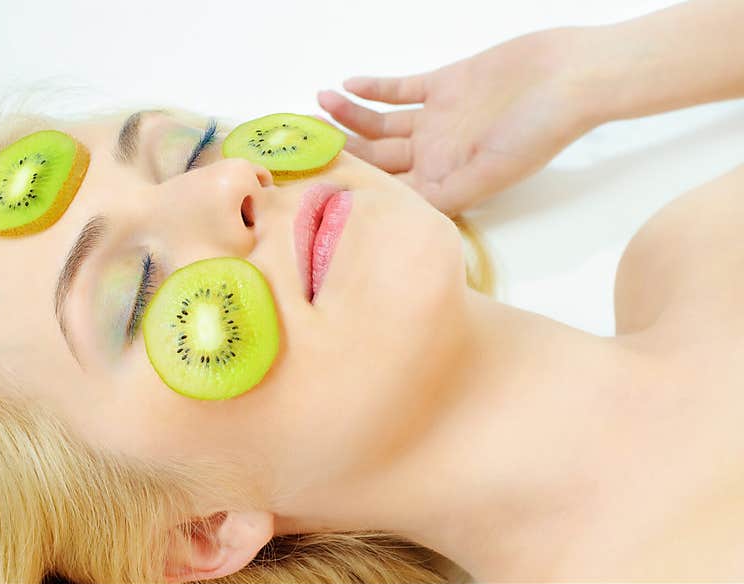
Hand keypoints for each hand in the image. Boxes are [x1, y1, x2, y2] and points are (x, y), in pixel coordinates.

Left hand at [317, 28, 598, 215]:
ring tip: (318, 105)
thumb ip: (441, 195)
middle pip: (376, 159)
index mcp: (443, 185)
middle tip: (304, 140)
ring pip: (382, 123)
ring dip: (351, 116)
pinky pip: (402, 89)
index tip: (315, 183)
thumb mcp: (487, 175)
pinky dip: (375, 87)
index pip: (387, 193)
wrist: (570, 75)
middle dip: (341, 151)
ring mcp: (438, 121)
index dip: (353, 188)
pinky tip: (348, 84)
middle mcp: (436, 157)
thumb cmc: (538, 131)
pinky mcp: (445, 86)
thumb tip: (395, 218)